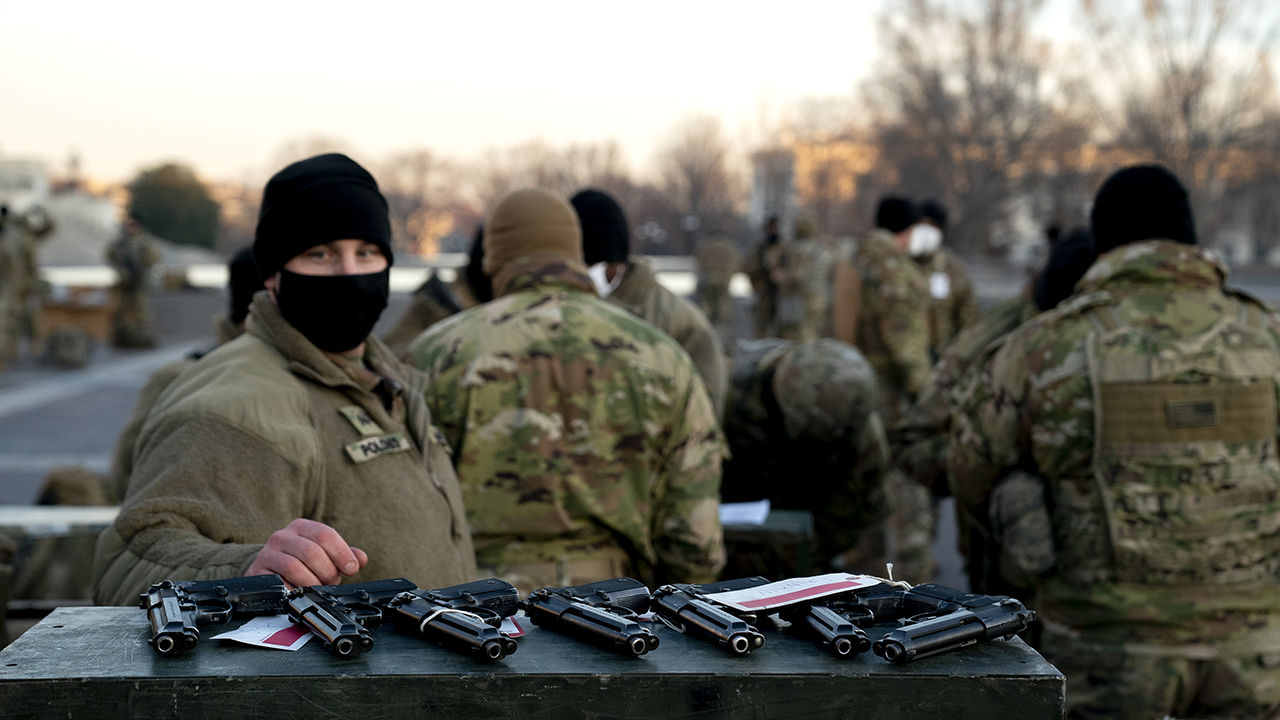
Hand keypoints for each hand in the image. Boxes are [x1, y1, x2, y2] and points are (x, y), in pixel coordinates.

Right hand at [245, 518, 368, 588]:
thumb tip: (361, 559)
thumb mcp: (324, 554)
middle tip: (332, 582)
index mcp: (302, 527)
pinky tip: (300, 592)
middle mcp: (283, 536)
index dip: (342, 553)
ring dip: (312, 582)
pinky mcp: (258, 572)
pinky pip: (279, 583)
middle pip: (312, 552)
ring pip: (294, 567)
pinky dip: (294, 589)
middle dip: (327, 572)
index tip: (352, 569)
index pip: (325, 534)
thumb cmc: (302, 562)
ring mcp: (268, 553)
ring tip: (318, 588)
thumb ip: (345, 555)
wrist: (269, 570)